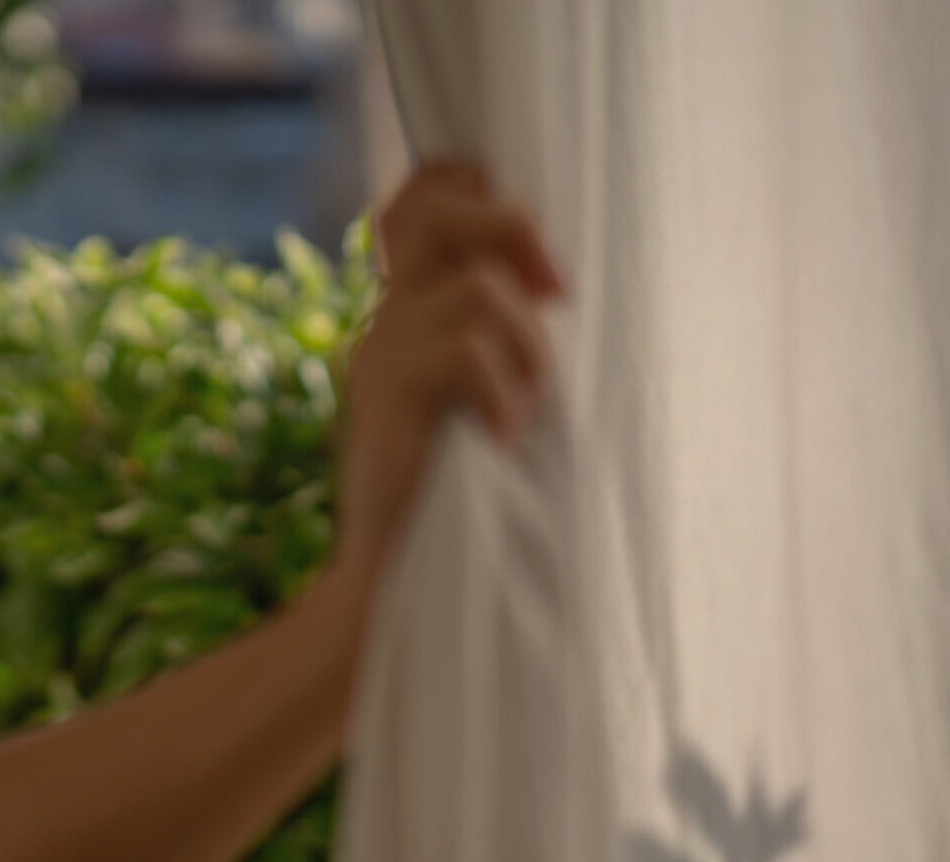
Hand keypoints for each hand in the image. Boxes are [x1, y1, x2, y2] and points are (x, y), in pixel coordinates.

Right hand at [329, 159, 564, 583]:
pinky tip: (505, 441)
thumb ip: (510, 333)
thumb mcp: (500, 394)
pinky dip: (505, 392)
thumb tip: (570, 286)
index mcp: (412, 308)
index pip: (424, 195)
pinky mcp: (382, 399)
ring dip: (529, 348)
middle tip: (559, 294)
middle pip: (437, 206)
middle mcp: (387, 319)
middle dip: (512, 230)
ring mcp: (379, 355)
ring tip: (526, 413)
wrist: (403, 585)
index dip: (475, 188)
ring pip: (474, 289)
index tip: (540, 264)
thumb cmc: (474, 498)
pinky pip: (466, 350)